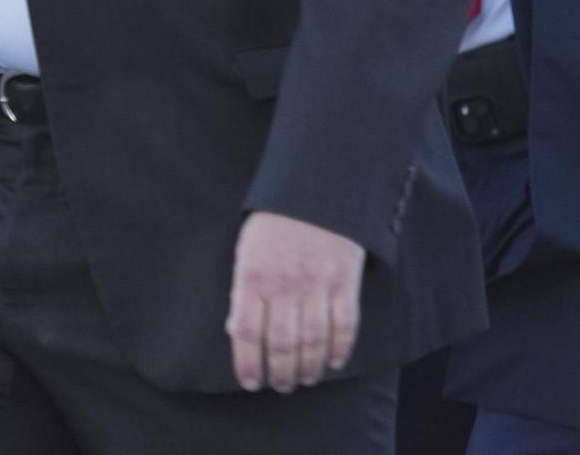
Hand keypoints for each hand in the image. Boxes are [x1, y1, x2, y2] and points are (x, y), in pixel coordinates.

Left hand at [226, 210, 365, 390]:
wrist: (314, 194)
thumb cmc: (273, 225)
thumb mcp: (246, 252)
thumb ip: (242, 292)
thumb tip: (235, 330)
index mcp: (252, 277)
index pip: (245, 331)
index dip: (247, 362)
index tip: (250, 382)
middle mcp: (284, 286)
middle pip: (281, 344)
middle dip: (280, 373)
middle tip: (281, 386)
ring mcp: (316, 286)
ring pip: (313, 341)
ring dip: (309, 368)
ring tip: (304, 379)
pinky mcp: (344, 284)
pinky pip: (344, 326)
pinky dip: (340, 349)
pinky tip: (334, 362)